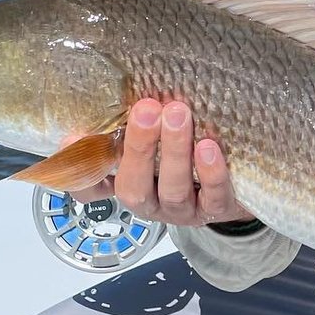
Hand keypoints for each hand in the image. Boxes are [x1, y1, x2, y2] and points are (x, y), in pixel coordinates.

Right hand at [65, 99, 256, 226]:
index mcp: (130, 182)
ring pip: (173, 191)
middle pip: (134, 186)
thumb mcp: (158, 135)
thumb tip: (100, 103)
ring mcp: (184, 210)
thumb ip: (132, 123)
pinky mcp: (218, 210)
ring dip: (175, 152)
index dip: (78, 171)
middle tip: (146, 108)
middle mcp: (151, 201)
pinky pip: (213, 197)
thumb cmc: (190, 149)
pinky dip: (211, 174)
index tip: (72, 139)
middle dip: (139, 147)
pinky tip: (210, 147)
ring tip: (179, 115)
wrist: (242, 180)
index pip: (91, 188)